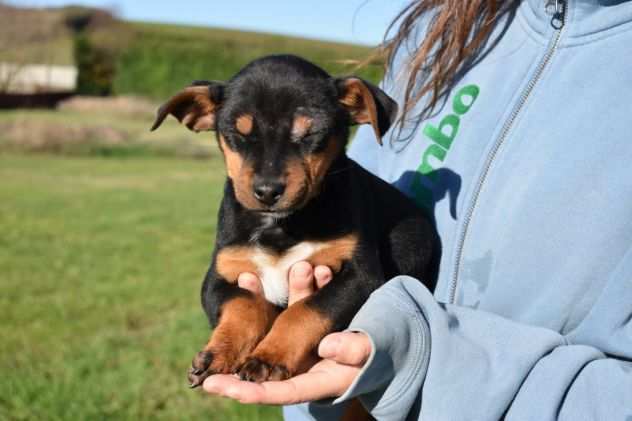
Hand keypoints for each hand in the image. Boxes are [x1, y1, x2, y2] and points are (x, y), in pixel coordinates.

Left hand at [202, 262, 371, 403]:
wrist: (397, 339)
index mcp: (319, 380)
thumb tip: (329, 346)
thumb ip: (353, 351)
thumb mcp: (373, 354)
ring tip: (270, 275)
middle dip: (239, 365)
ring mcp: (309, 347)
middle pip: (267, 368)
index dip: (249, 390)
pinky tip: (307, 270)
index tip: (221, 387)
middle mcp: (308, 366)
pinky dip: (301, 293)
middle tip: (208, 367)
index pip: (278, 389)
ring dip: (275, 304)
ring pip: (283, 330)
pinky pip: (300, 311)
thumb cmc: (388, 352)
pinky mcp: (314, 328)